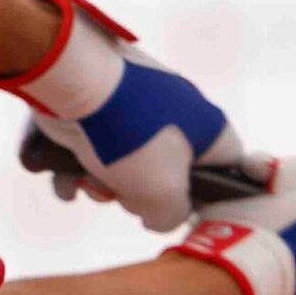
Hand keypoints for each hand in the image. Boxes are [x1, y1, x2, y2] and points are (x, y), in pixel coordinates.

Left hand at [0, 0, 240, 231]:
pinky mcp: (100, 102)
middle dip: (139, 194)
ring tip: (87, 183)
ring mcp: (137, 104)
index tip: (184, 207)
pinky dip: (78, 166)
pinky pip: (95, 146)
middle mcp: (178, 111)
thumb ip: (171, 216)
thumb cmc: (130, 135)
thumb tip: (157, 216)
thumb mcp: (163, 195)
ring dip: (103, 183)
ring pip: (126, 161)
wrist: (75, 78)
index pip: (230, 165)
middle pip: (168, 171)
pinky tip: (65, 178)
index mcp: (208, 127)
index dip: (213, 193)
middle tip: (123, 195)